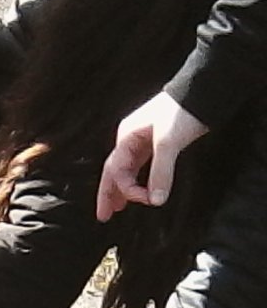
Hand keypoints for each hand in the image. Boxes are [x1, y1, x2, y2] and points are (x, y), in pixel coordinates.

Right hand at [96, 92, 207, 221]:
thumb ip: (161, 172)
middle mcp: (130, 139)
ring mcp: (143, 140)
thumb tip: (156, 200)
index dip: (126, 189)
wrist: (204, 91)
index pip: (117, 170)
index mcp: (126, 137)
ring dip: (123, 189)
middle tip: (104, 216)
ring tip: (119, 207)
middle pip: (114, 171)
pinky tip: (141, 189)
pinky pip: (142, 165)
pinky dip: (139, 179)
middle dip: (109, 194)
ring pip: (128, 169)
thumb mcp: (169, 142)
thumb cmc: (183, 111)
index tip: (144, 200)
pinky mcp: (158, 141)